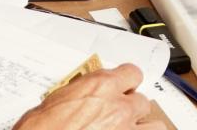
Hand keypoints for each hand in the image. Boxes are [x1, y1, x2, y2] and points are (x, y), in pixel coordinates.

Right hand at [14, 65, 154, 128]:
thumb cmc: (42, 127)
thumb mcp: (59, 99)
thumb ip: (83, 93)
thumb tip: (86, 96)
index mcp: (101, 87)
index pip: (133, 73)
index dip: (128, 82)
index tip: (125, 87)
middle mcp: (118, 107)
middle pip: (143, 101)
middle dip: (133, 108)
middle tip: (122, 114)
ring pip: (154, 125)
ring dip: (143, 127)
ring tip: (132, 129)